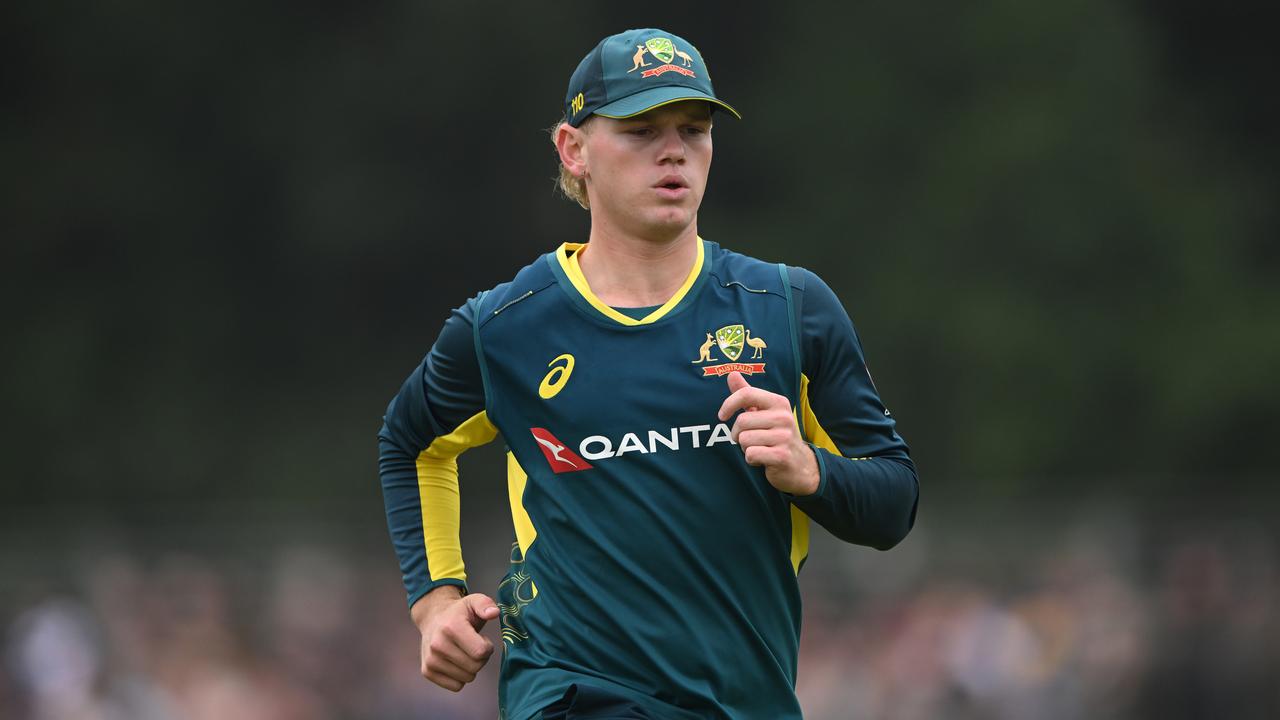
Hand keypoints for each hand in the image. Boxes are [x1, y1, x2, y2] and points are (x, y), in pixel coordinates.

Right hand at [410, 585, 498, 691]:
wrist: (433, 618)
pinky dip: (461, 677)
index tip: (483, 639)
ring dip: (471, 668)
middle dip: (481, 658)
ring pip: (467, 678)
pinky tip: (456, 662)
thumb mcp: (474, 601)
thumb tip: (494, 613)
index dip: (488, 647)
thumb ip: (486, 604)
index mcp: (451, 627)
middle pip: (475, 667)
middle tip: (474, 646)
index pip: (480, 652)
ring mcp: (431, 660)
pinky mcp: (427, 671)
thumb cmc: (459, 613)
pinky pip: (456, 686)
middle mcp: (438, 645)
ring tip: (464, 652)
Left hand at [717, 371, 820, 495]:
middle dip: (737, 434)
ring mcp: (785, 436)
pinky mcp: (782, 456)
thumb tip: (732, 373)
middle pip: (741, 420)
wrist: (800, 463)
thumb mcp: (764, 412)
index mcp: (778, 402)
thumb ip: (747, 393)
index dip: (729, 404)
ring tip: (759, 448)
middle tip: (750, 439)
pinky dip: (751, 459)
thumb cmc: (776, 434)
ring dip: (745, 447)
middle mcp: (784, 417)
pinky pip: (751, 454)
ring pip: (744, 439)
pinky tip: (763, 459)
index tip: (722, 416)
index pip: (747, 394)